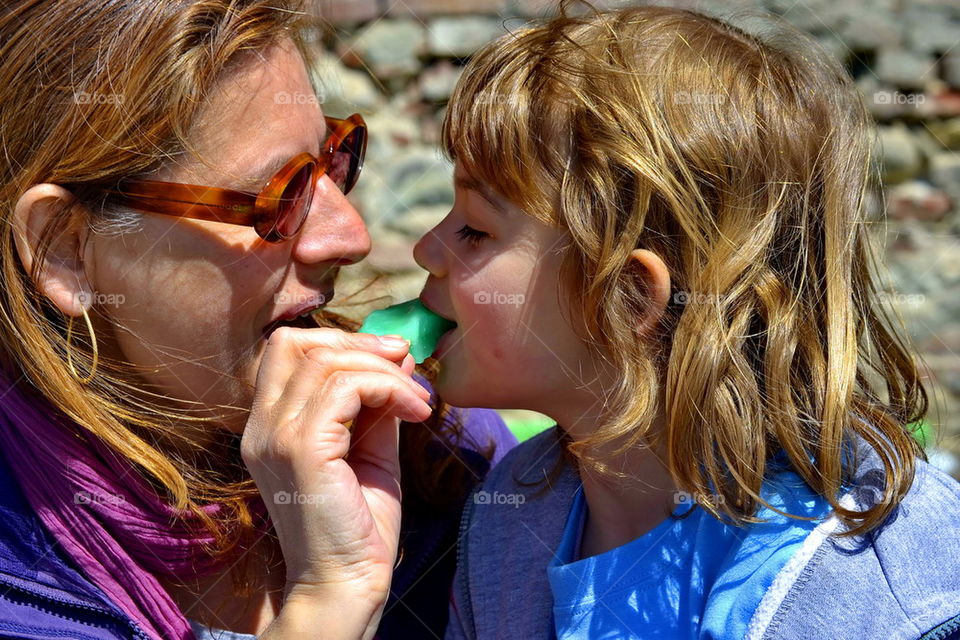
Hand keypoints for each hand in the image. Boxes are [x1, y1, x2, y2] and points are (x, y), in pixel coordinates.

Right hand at [241, 327, 432, 637]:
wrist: (347, 585)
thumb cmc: (358, 527)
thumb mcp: (371, 450)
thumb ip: (377, 403)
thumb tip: (398, 354)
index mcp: (269, 426)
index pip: (286, 349)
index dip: (341, 340)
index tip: (392, 357)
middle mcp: (261, 427)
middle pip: (297, 343)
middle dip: (359, 342)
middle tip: (406, 364)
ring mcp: (275, 436)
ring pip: (326, 361)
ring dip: (384, 370)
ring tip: (418, 402)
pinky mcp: (301, 449)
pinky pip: (346, 387)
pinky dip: (387, 388)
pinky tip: (415, 413)